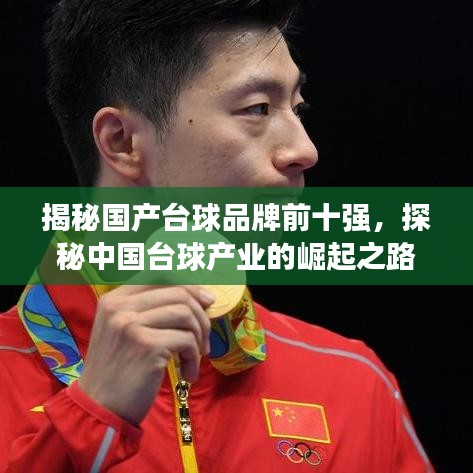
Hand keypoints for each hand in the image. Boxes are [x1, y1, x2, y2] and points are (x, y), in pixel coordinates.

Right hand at [78, 285, 213, 424]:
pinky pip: (187, 340)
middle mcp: (120, 306)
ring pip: (186, 314)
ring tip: (196, 357)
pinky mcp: (147, 346)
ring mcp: (131, 325)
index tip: (206, 302)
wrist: (99, 409)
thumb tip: (202, 296)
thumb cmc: (119, 370)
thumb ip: (152, 309)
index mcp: (115, 298)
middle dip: (201, 316)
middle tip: (204, 339)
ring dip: (199, 338)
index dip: (189, 286)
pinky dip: (194, 358)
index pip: (160, 275)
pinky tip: (188, 374)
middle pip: (179, 293)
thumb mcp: (125, 330)